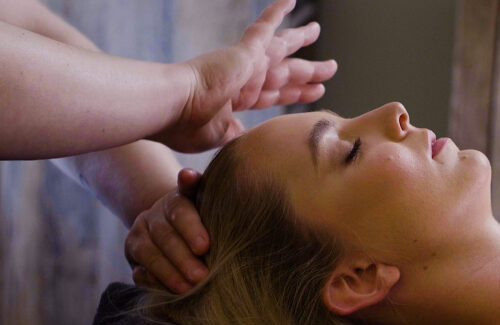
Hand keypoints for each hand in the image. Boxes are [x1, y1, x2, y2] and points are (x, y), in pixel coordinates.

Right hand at [125, 169, 208, 292]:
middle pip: (165, 237)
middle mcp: (152, 218)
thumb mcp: (205, 202)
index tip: (205, 247)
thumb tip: (188, 175)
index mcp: (174, 201)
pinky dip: (154, 283)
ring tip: (188, 289)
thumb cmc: (202, 216)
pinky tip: (171, 293)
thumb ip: (200, 189)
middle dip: (183, 259)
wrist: (174, 226)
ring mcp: (139, 239)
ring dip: (168, 274)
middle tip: (202, 276)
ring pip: (149, 255)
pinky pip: (139, 273)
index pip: (180, 212)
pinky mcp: (134, 260)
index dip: (191, 229)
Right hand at [153, 0, 337, 151]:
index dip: (293, 93)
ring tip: (316, 29)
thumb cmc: (185, 125)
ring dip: (300, 39)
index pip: (272, 95)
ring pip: (282, 49)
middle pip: (284, 73)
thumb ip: (234, 134)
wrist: (170, 106)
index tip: (313, 91)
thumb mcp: (218, 136)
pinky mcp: (245, 52)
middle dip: (307, 71)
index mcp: (236, 100)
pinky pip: (265, 27)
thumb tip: (244, 135)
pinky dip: (276, 13)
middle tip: (329, 67)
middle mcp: (243, 78)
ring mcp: (245, 64)